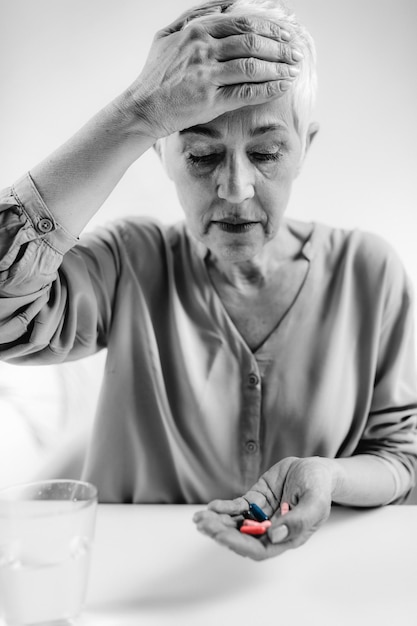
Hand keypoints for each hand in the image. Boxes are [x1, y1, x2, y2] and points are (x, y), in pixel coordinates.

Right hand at [125, 4, 301, 137]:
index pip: (243, 23)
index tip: (286, 35)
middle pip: (252, 43)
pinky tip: (281, 87)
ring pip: (253, 66)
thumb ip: (193, 16)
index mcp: (196, 30)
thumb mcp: (167, 36)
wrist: (143, 109)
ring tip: (293, 71)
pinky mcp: (210, 100)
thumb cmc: (155, 75)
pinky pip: (246, 92)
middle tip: (296, 54)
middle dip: (280, 48)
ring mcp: (207, 75)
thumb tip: (224, 4)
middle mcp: (203, 49)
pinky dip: (268, 89)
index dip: (269, 29)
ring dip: (278, 68)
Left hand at [193, 457, 333, 560]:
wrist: (315, 469)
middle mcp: (272, 529)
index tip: (222, 536)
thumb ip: (298, 520)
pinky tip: (212, 506)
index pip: (260, 549)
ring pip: (236, 524)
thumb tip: (275, 535)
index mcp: (288, 537)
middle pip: (243, 538)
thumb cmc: (319, 487)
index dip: (240, 545)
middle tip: (204, 525)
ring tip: (200, 518)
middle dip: (222, 532)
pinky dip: (224, 508)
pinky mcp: (256, 500)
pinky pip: (238, 508)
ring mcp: (262, 515)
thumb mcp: (315, 502)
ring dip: (218, 522)